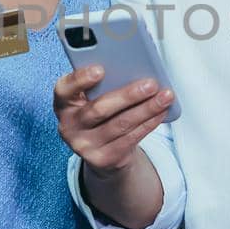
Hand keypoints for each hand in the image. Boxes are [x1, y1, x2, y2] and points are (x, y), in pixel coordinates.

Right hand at [54, 66, 173, 174]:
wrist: (100, 151)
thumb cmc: (100, 113)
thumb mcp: (92, 99)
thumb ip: (103, 85)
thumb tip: (134, 71)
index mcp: (64, 104)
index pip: (64, 89)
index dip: (80, 79)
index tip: (100, 69)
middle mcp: (69, 126)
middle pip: (99, 109)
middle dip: (128, 95)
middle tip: (151, 84)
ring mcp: (84, 146)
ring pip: (120, 124)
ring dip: (146, 109)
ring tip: (165, 96)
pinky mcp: (102, 159)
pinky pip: (130, 139)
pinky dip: (149, 123)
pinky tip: (161, 112)